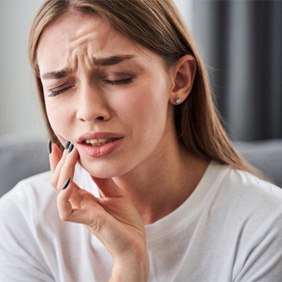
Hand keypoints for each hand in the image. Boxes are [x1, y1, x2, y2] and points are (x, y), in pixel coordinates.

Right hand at [49, 142, 148, 280]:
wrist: (136, 244)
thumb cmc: (126, 221)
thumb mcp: (116, 193)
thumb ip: (103, 180)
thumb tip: (94, 163)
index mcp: (86, 198)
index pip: (67, 177)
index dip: (61, 161)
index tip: (61, 143)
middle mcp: (80, 204)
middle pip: (59, 181)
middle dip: (60, 161)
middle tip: (66, 144)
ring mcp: (82, 212)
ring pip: (60, 190)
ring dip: (63, 170)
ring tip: (71, 154)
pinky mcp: (88, 221)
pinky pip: (66, 210)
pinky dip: (64, 196)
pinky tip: (69, 182)